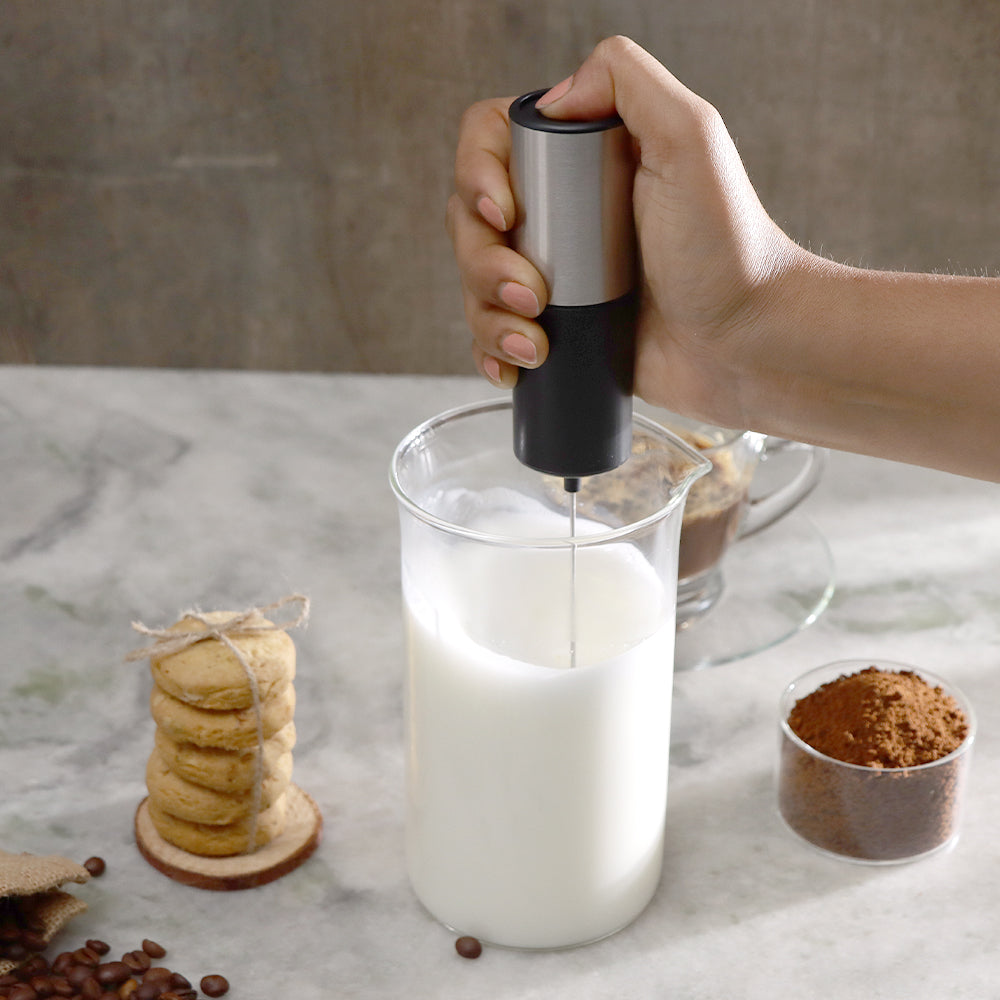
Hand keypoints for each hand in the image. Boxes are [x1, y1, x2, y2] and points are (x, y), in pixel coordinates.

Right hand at [446, 35, 804, 425]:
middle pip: (468, 218)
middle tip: (534, 292)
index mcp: (581, 159)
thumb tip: (552, 97)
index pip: (490, 142)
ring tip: (537, 340)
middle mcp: (560, 213)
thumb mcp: (692, 139)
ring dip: (488, 314)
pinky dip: (492, 350)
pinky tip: (515, 363)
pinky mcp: (557, 328)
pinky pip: (493, 334)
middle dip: (484, 261)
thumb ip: (627, 81)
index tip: (507, 213)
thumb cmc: (730, 252)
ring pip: (474, 282)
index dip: (477, 175)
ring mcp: (554, 275)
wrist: (745, 342)